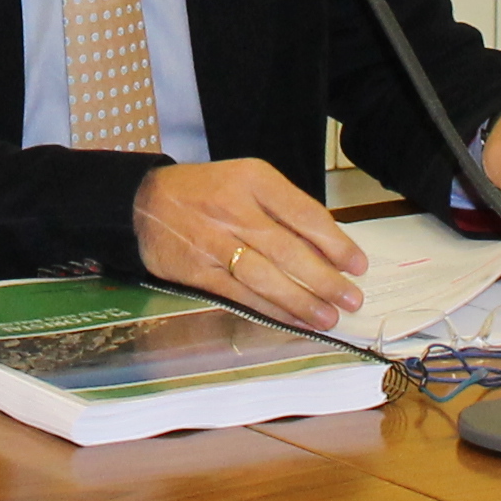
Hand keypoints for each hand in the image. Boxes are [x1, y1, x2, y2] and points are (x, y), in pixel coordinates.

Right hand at [131, 158, 365, 329]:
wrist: (143, 202)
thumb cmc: (206, 191)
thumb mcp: (246, 181)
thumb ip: (283, 211)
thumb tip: (328, 250)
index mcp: (253, 180)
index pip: (304, 214)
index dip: (335, 243)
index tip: (357, 265)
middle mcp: (233, 209)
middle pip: (287, 249)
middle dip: (324, 279)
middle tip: (351, 298)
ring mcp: (213, 242)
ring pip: (265, 277)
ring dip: (300, 301)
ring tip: (328, 317)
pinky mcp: (198, 271)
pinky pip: (240, 294)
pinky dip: (270, 310)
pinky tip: (293, 320)